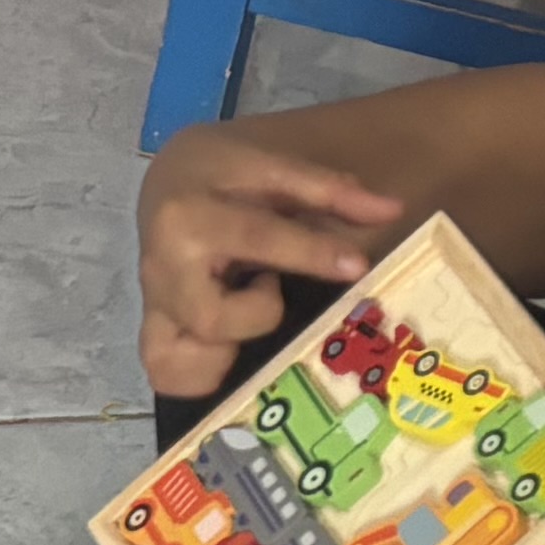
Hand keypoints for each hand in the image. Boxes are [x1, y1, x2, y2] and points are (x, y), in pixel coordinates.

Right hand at [140, 129, 410, 402]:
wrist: (171, 181)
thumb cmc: (228, 175)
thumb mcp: (274, 169)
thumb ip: (330, 192)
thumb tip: (392, 211)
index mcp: (188, 215)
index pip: (256, 240)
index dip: (311, 255)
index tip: (356, 265)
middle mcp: (160, 269)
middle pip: (212, 319)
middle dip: (259, 313)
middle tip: (268, 283)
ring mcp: (153, 307)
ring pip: (178, 360)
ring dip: (226, 352)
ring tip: (244, 313)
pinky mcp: (154, 331)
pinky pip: (169, 375)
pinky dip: (202, 374)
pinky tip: (229, 346)